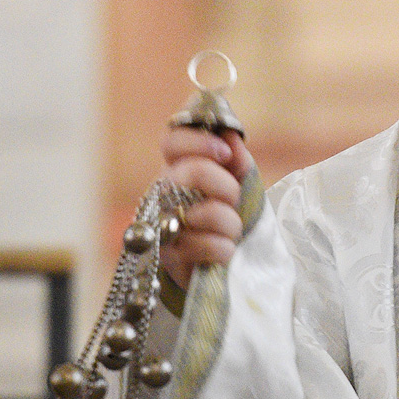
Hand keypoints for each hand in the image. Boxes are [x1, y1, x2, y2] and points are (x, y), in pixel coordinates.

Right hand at [158, 126, 253, 288]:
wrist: (218, 263)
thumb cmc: (225, 217)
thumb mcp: (236, 184)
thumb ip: (235, 159)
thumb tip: (231, 135)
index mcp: (175, 169)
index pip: (172, 142)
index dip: (200, 142)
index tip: (225, 152)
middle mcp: (161, 193)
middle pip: (192, 172)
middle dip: (226, 186)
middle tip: (234, 199)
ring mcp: (162, 224)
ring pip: (205, 213)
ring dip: (231, 224)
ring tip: (229, 231)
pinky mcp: (168, 256)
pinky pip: (206, 245)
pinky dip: (224, 249)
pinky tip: (222, 250)